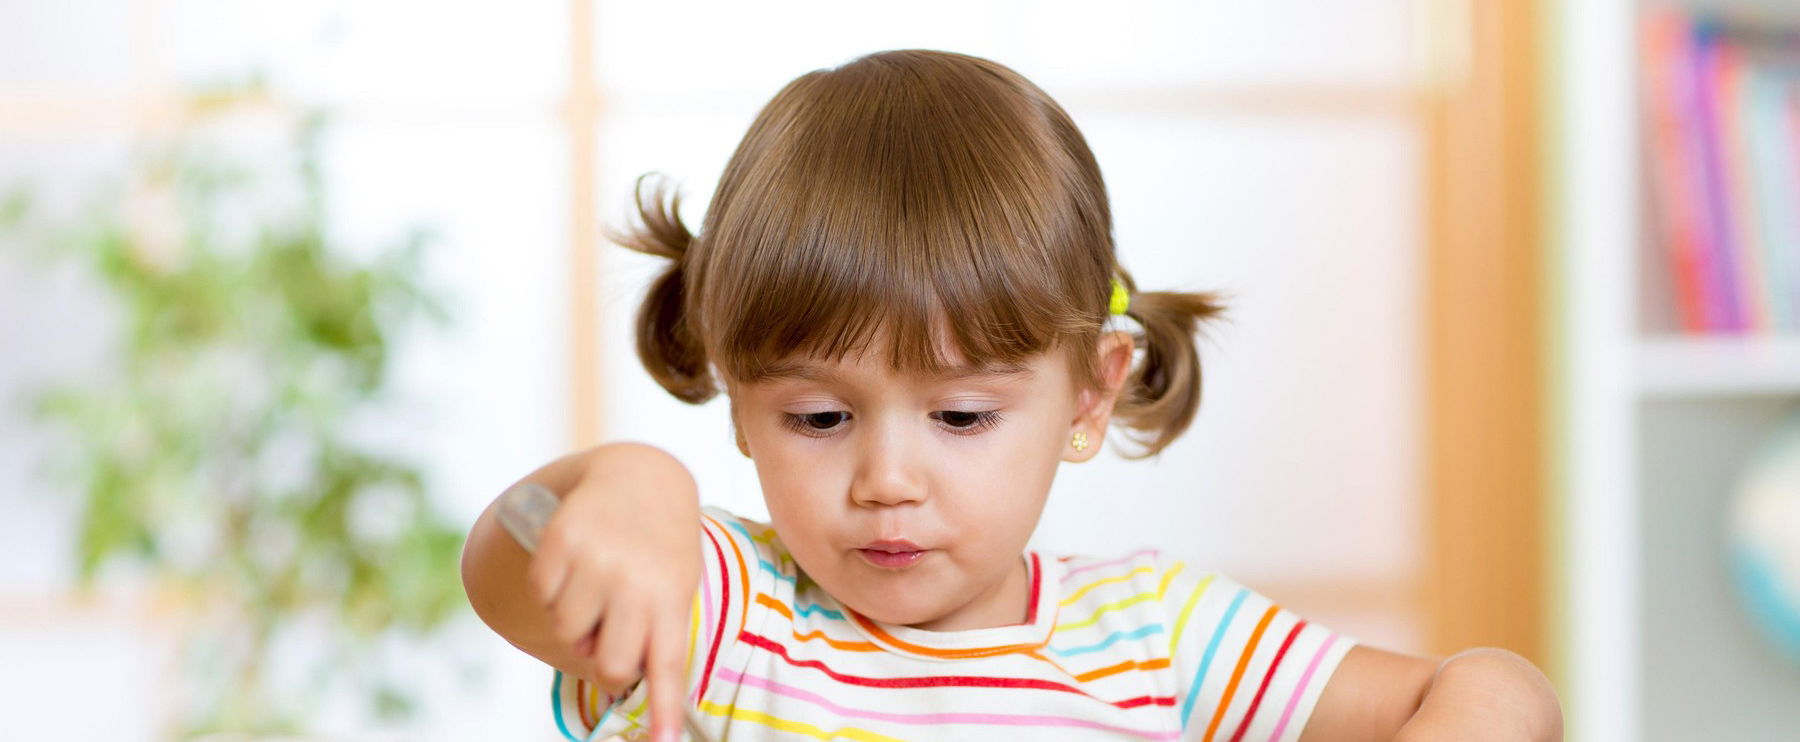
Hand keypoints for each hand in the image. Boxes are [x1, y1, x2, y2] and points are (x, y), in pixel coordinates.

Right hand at [525, 443, 700, 741]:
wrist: (642, 477)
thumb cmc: (660, 550)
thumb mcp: (674, 588)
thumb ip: (655, 638)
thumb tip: (630, 701)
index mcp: (673, 597)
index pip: (667, 664)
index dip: (665, 709)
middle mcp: (636, 580)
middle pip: (609, 663)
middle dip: (603, 659)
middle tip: (608, 630)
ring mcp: (597, 559)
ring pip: (567, 630)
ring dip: (574, 618)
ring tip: (596, 585)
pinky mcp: (561, 538)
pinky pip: (541, 592)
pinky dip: (550, 586)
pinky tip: (573, 562)